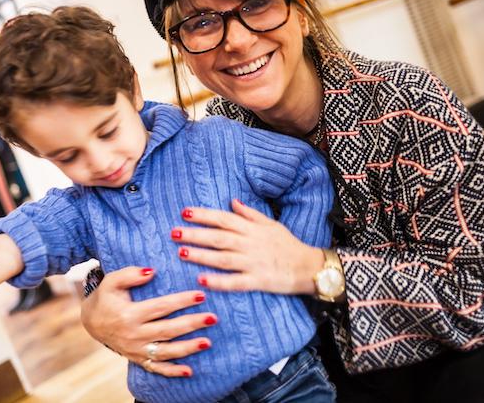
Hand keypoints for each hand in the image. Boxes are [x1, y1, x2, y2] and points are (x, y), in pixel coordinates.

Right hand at [80, 266, 216, 377]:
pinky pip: (157, 368)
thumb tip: (151, 271)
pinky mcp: (138, 359)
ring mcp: (136, 350)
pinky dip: (173, 371)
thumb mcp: (112, 281)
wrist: (92, 322)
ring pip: (166, 351)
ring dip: (188, 348)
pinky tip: (189, 371)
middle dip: (192, 324)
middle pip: (168, 330)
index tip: (200, 295)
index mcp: (129, 314)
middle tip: (213, 318)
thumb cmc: (106, 297)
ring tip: (207, 342)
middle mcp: (134, 334)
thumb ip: (130, 274)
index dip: (181, 301)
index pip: (161, 307)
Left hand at [172, 199, 323, 294]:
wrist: (309, 267)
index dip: (204, 215)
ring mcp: (253, 263)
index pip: (223, 218)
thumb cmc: (288, 244)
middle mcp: (250, 244)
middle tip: (174, 232)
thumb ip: (249, 214)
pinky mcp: (257, 281)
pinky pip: (235, 281)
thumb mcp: (271, 224)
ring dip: (201, 255)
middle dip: (195, 234)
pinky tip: (202, 280)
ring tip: (181, 252)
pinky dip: (218, 281)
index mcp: (252, 229)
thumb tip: (231, 201)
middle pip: (218, 237)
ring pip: (222, 258)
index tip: (185, 212)